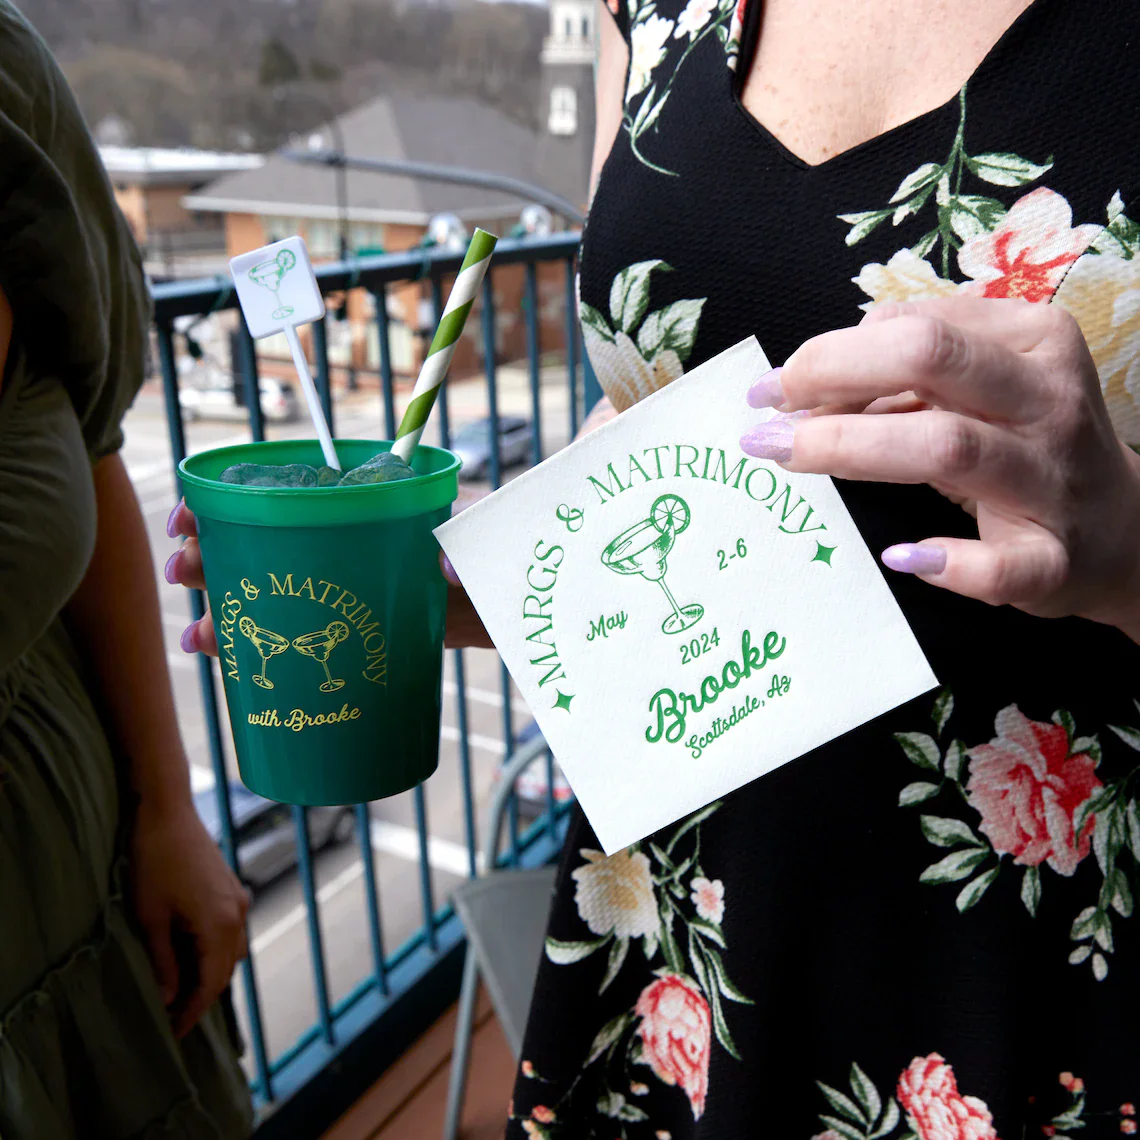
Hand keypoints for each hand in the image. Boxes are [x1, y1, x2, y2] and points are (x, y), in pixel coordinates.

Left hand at [130, 795, 249, 1036]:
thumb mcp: (150, 917)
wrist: (167, 811)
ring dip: (211, 973)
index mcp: (220, 924)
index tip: (172, 1034)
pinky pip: (230, 929)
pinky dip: (215, 949)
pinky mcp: (230, 887)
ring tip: (181, 990)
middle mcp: (237, 913)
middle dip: (202, 997)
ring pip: (231, 950)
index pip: (211, 984)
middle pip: (226, 970)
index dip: (192, 1013)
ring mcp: (237, 898)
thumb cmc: (153, 861)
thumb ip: (163, 961)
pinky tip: (191, 953)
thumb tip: (168, 998)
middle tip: (174, 1020)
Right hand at [166, 494, 493, 652]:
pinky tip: (215, 653)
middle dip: (209, 556)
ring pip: (263, 591)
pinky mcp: (344, 626)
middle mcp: (333, 542)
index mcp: (349, 506)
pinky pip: (285, 633)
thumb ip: (458, 545)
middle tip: (185, 571)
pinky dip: (248, 643)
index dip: (223, 502)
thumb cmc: (484, 550)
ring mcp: (335, 586)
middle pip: (255, 544)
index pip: (274, 494)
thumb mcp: (470, 537)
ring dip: (220, 608)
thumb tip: (444, 564)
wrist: (503, 600)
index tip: (191, 518)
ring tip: (198, 637)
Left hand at [740, 296, 1139, 638]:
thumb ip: (908, 373)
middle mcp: (1047, 399)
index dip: (831, 352)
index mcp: (1032, 340)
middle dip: (831, 377)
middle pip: (929, 360)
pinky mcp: (1054, 559)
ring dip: (851, 448)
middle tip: (764, 413)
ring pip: (947, 445)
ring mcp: (1054, 478)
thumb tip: (812, 374)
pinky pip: (1000, 565)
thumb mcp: (983, 386)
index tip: (776, 386)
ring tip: (786, 456)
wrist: (1123, 531)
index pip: (916, 326)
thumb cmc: (1029, 444)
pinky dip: (948, 562)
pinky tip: (901, 554)